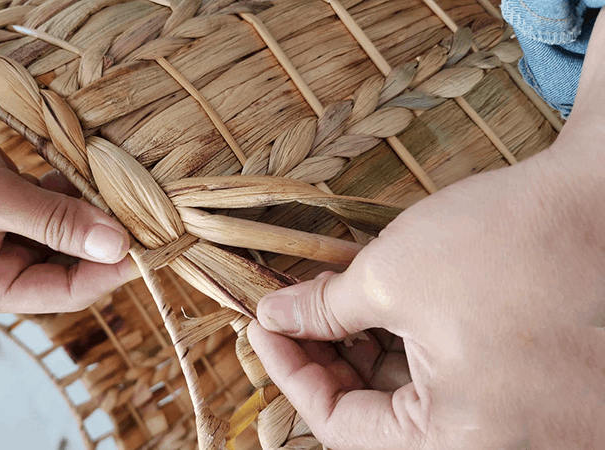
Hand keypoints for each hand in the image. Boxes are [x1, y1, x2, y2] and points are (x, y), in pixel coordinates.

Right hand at [0, 0, 139, 315]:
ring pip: (67, 239)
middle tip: (147, 210)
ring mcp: (3, 244)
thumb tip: (117, 244)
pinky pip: (54, 212)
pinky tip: (90, 175)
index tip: (152, 241)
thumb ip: (53, 220)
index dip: (112, 269)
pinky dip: (74, 196)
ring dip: (93, 215)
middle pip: (72, 268)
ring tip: (125, 190)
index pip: (67, 291)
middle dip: (106, 241)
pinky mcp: (8, 214)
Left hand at [248, 140, 604, 448]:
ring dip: (360, 348)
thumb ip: (321, 309)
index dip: (290, 372)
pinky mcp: (523, 385)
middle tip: (289, 310)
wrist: (602, 200)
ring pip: (408, 394)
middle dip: (324, 356)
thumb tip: (274, 318)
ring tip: (326, 299)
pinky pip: (444, 378)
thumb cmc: (506, 241)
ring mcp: (512, 417)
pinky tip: (370, 303)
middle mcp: (489, 441)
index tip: (261, 326)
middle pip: (376, 413)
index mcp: (458, 440)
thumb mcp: (390, 277)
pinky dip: (401, 344)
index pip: (341, 425)